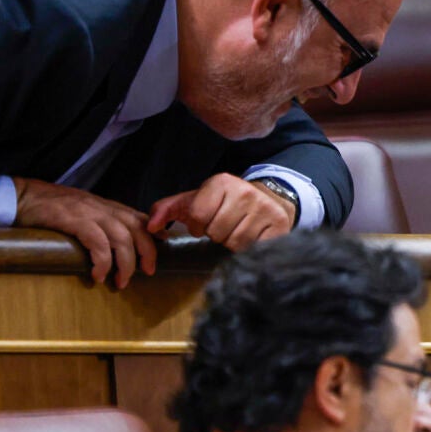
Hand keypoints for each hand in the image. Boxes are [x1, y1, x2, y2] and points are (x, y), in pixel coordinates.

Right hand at [13, 177, 156, 287]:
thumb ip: (105, 223)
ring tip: (121, 282)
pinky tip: (99, 275)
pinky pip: (97, 242)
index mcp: (109, 207)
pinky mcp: (75, 221)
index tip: (163, 248)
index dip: (155, 234)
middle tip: (147, 273)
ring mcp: (90, 213)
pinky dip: (102, 261)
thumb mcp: (87, 211)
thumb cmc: (56, 208)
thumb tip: (121, 244)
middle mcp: (104, 208)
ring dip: (126, 264)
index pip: (141, 218)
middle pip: (138, 229)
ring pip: (122, 238)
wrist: (26, 196)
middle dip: (147, 252)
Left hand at [147, 173, 293, 251]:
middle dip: (216, 235)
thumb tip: (150, 227)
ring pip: (235, 243)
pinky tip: (251, 237)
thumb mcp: (195, 200)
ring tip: (236, 232)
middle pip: (217, 232)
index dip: (198, 227)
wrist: (268, 199)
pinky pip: (255, 248)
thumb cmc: (225, 203)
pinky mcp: (279, 224)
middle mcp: (245, 192)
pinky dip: (249, 249)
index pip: (198, 216)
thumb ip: (167, 210)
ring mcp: (264, 208)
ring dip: (232, 243)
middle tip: (224, 228)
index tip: (204, 226)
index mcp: (221, 182)